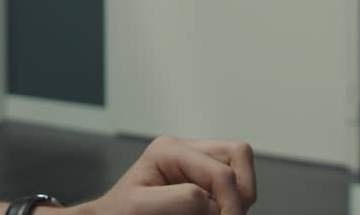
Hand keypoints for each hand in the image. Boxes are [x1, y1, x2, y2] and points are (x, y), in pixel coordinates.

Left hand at [70, 137, 255, 214]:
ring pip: (240, 170)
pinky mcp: (201, 180)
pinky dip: (229, 202)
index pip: (221, 172)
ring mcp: (195, 165)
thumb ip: (178, 199)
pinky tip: (210, 213)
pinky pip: (233, 186)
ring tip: (216, 214)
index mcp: (168, 151)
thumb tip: (209, 200)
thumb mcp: (140, 205)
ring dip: (237, 197)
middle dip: (240, 192)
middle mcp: (185, 151)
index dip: (230, 203)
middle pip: (238, 156)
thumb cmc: (119, 212)